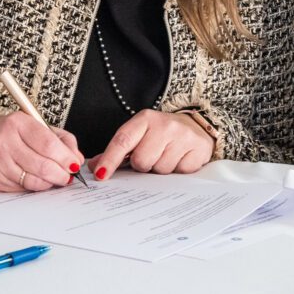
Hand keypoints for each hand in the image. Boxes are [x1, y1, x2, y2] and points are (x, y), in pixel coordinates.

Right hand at [0, 112, 81, 191]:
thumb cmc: (4, 134)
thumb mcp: (30, 125)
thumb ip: (58, 138)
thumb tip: (77, 158)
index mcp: (17, 123)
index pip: (49, 144)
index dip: (66, 157)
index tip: (74, 163)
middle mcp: (5, 142)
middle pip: (44, 166)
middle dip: (62, 174)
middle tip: (68, 175)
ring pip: (35, 181)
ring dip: (50, 183)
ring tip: (55, 178)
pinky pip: (23, 189)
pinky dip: (34, 187)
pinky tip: (36, 180)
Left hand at [89, 110, 213, 179]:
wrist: (197, 125)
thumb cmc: (162, 133)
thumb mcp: (140, 134)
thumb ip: (117, 150)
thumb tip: (95, 166)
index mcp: (145, 119)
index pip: (123, 141)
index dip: (110, 159)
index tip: (101, 175)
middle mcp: (164, 125)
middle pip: (141, 161)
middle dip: (143, 165)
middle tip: (151, 156)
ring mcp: (183, 137)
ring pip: (160, 170)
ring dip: (160, 169)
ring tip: (167, 156)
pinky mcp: (199, 149)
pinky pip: (179, 173)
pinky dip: (177, 171)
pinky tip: (180, 159)